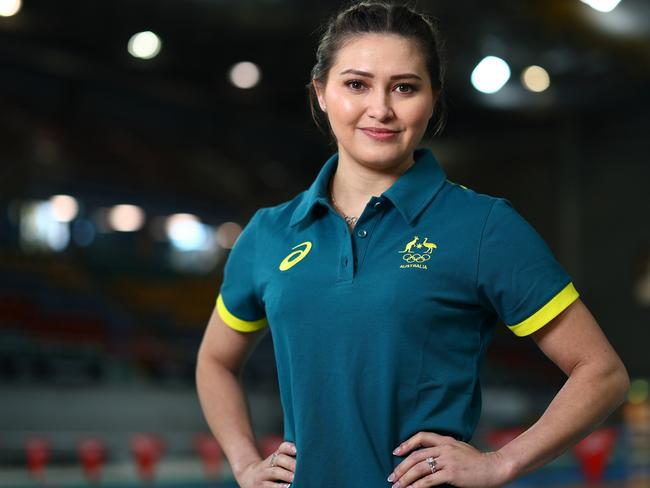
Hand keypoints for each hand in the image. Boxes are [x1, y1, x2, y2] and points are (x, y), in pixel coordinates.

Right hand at [236, 441, 296, 487]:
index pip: (282, 448)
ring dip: (285, 475)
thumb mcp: (275, 463)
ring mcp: (263, 475)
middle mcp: (268, 464)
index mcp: (274, 457)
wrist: (248, 478)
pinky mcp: (260, 486)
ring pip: (274, 472)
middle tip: (298, 467)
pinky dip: (278, 487)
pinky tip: (286, 487)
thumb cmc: (269, 471)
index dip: (288, 447)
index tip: (296, 450)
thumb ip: (287, 459)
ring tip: (295, 478)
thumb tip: (305, 460)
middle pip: (279, 459)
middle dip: (289, 463)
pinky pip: (269, 486)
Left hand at [386, 432, 510, 487]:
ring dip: (405, 478)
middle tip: (392, 477)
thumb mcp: (459, 448)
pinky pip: (429, 480)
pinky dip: (417, 486)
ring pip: (419, 468)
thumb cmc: (477, 461)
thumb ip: (444, 449)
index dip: (406, 444)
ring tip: (397, 486)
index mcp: (446, 440)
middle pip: (416, 455)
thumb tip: (429, 456)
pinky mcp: (451, 473)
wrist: (493, 468)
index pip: (421, 436)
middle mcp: (444, 448)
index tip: (396, 452)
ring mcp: (448, 460)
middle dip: (401, 467)